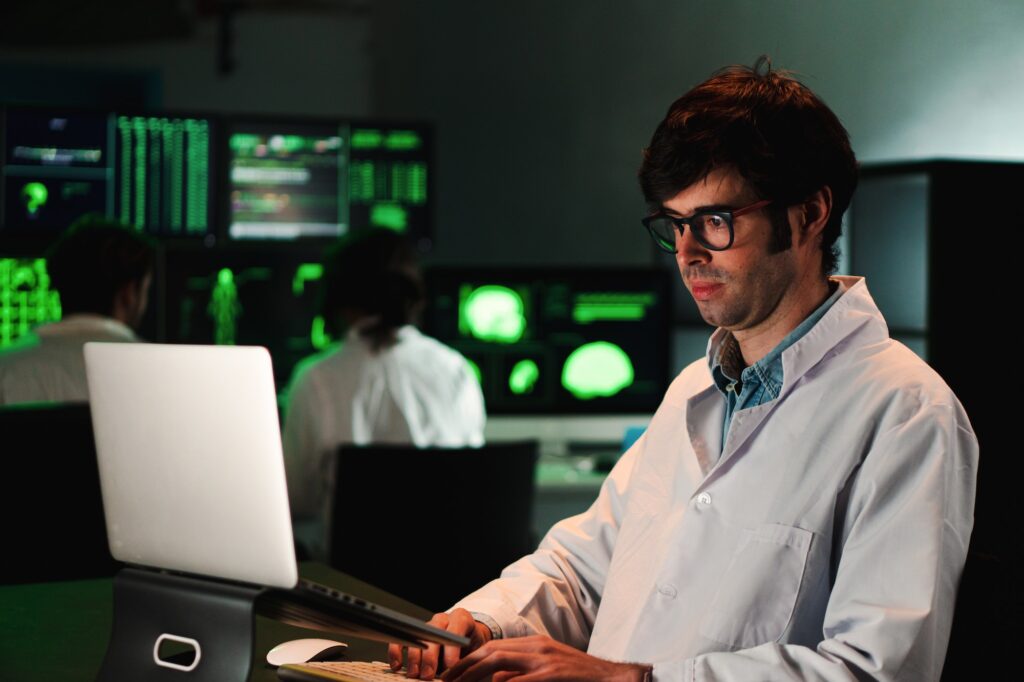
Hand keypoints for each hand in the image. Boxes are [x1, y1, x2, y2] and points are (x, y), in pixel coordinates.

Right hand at [387, 608, 491, 678]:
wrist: (467, 641)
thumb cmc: (472, 647)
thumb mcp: (477, 651)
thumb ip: (469, 660)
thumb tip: (461, 674)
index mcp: (461, 619)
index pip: (456, 627)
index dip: (452, 648)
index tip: (451, 666)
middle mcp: (443, 620)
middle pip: (432, 633)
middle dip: (430, 656)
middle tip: (428, 675)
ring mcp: (426, 626)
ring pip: (416, 636)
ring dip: (414, 657)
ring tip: (414, 674)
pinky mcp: (414, 635)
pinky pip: (402, 639)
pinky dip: (397, 652)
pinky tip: (397, 666)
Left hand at [440, 635, 649, 681]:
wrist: (614, 679)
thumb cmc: (580, 678)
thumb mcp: (548, 671)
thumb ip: (522, 674)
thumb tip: (495, 681)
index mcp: (535, 644)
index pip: (493, 647)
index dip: (468, 660)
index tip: (451, 674)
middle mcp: (537, 647)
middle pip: (490, 651)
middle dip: (464, 667)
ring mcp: (545, 660)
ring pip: (499, 662)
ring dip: (473, 676)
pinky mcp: (553, 674)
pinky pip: (519, 681)